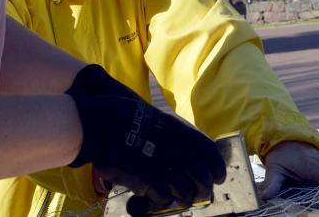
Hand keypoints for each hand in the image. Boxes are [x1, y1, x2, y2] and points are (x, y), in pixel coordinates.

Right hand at [66, 71, 225, 211]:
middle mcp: (174, 148)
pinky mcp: (146, 180)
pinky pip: (164, 198)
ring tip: (183, 200)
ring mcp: (161, 165)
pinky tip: (158, 199)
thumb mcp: (152, 117)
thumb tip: (177, 145)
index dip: (217, 167)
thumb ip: (167, 132)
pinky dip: (163, 201)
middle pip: (202, 175)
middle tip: (202, 193)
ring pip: (186, 190)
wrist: (99, 123)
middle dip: (205, 188)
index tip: (218, 176)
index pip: (208, 151)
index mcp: (177, 130)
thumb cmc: (120, 116)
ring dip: (187, 198)